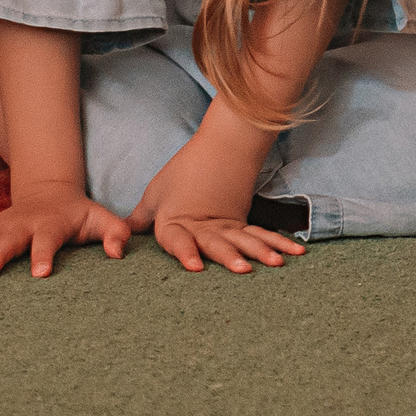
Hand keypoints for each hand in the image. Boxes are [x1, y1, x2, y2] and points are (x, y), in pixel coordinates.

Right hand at [0, 183, 129, 278]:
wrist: (49, 193)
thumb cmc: (78, 214)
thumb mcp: (101, 218)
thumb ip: (114, 233)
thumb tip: (118, 253)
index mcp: (49, 225)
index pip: (48, 241)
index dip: (44, 256)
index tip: (40, 274)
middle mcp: (20, 226)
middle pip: (7, 242)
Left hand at [128, 132, 306, 273]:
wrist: (222, 146)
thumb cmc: (184, 171)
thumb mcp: (155, 193)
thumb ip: (140, 219)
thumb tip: (118, 238)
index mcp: (177, 221)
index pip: (179, 239)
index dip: (186, 252)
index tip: (196, 266)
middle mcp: (205, 226)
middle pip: (217, 243)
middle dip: (230, 257)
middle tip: (243, 270)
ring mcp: (228, 224)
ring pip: (245, 239)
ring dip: (262, 252)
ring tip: (278, 264)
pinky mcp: (244, 222)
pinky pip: (262, 235)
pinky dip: (279, 243)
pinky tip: (296, 254)